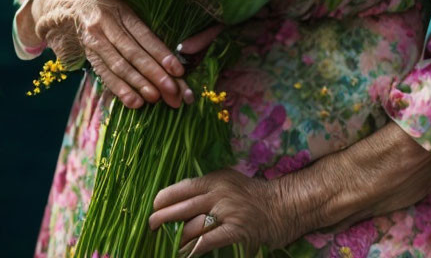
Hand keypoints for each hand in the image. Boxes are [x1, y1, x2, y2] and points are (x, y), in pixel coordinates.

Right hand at [33, 0, 220, 108]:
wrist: (71, 5)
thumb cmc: (110, 4)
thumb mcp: (126, 4)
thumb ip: (143, 23)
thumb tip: (172, 49)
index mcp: (121, 9)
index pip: (144, 35)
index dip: (161, 53)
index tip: (178, 70)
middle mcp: (106, 24)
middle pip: (133, 53)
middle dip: (154, 74)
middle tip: (173, 91)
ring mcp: (95, 40)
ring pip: (119, 65)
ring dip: (139, 85)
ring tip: (156, 98)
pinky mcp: (88, 54)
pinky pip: (105, 73)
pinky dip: (120, 89)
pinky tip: (134, 102)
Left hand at [148, 168, 298, 256]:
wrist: (279, 206)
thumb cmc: (250, 195)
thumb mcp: (227, 181)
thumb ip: (206, 188)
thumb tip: (180, 201)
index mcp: (215, 179)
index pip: (183, 187)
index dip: (165, 198)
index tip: (153, 206)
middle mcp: (219, 193)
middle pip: (183, 207)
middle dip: (163, 218)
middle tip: (151, 225)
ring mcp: (227, 212)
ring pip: (192, 226)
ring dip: (177, 238)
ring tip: (167, 244)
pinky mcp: (235, 230)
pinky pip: (208, 241)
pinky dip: (194, 248)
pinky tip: (185, 253)